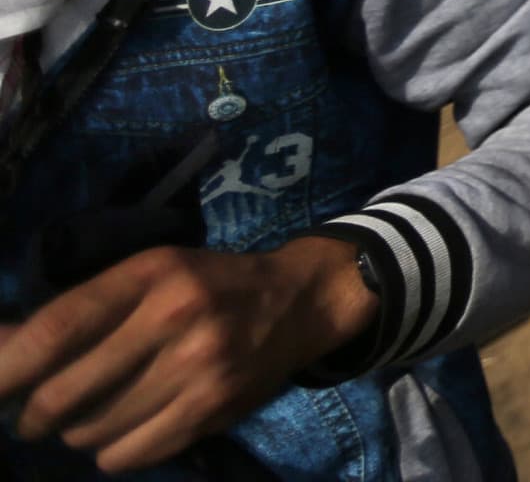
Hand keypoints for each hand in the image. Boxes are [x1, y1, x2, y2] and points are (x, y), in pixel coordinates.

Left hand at [0, 237, 374, 470]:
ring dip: (77, 432)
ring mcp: (198, 368)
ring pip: (91, 431)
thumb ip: (78, 311)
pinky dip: (112, 451)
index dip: (7, 368)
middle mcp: (175, 318)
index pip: (58, 328)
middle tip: (33, 415)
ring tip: (92, 415)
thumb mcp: (148, 275)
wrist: (300, 301)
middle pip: (64, 392)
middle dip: (33, 414)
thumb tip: (0, 346)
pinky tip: (124, 431)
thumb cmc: (207, 285)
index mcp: (152, 274)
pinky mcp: (214, 409)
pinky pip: (129, 454)